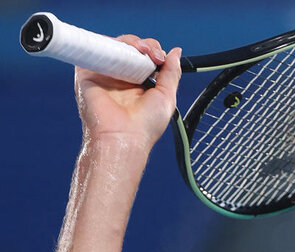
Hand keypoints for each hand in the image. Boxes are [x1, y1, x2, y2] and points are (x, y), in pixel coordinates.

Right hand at [74, 35, 181, 150]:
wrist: (123, 136)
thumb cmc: (146, 124)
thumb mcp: (167, 96)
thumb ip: (172, 73)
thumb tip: (176, 52)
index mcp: (140, 84)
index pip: (147, 57)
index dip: (156, 52)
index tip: (162, 59)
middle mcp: (122, 77)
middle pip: (133, 48)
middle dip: (147, 45)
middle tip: (153, 55)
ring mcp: (105, 74)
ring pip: (117, 45)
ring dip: (131, 41)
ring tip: (141, 50)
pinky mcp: (88, 73)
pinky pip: (96, 49)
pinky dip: (109, 42)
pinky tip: (123, 49)